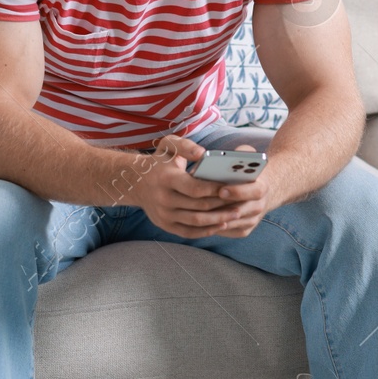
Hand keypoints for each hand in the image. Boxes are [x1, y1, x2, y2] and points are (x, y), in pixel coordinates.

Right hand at [136, 137, 270, 238]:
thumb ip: (186, 146)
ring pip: (196, 222)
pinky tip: (221, 225)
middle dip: (222, 205)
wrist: (135, 183)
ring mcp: (163, 214)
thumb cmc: (159, 162)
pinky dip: (206, 231)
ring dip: (218, 220)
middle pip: (199, 206)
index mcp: (166, 179)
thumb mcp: (168, 146)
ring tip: (236, 214)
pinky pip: (189, 232)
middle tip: (242, 203)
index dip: (215, 189)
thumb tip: (203, 154)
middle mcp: (163, 199)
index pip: (195, 188)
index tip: (233, 186)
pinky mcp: (165, 225)